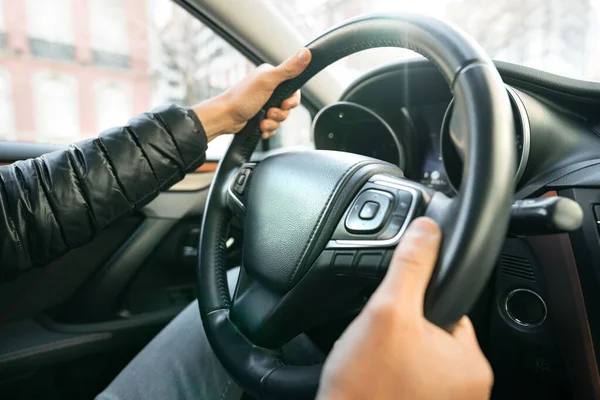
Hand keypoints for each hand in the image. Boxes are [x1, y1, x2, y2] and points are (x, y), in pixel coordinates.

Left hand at [193, 48, 310, 141]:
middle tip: (269, 113)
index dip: (292, 101)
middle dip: (280, 114)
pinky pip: (273, 126)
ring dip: (272, 123)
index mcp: (271, 76)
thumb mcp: (268, 81)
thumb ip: (288, 69)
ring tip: (261, 122)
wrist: (224, 118)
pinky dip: (267, 129)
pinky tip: (260, 127)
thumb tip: (306, 53)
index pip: (294, 89)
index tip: (285, 104)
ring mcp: (263, 104)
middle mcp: (268, 89)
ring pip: (280, 117)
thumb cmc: (241, 98)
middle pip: (288, 106)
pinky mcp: (259, 117)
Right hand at [317, 218, 492, 399]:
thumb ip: (410, 267)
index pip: (452, 309)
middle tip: (376, 342)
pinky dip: (392, 376)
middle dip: (403, 332)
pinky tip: (373, 379)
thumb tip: (427, 230)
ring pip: (418, 359)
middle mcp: (467, 390)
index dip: (418, 302)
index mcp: (470, 363)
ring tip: (372, 363)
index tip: (396, 312)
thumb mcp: (387, 313)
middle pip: (433, 335)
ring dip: (395, 354)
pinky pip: (410, 382)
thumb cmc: (364, 389)